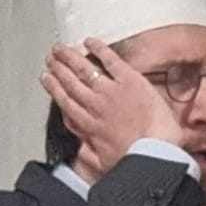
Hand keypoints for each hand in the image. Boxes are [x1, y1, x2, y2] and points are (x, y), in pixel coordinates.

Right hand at [40, 38, 184, 177]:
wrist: (158, 148)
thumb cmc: (138, 157)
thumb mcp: (105, 163)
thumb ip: (89, 153)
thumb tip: (79, 149)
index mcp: (89, 125)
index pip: (65, 101)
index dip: (53, 88)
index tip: (47, 79)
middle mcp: (96, 105)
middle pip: (70, 82)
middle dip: (58, 68)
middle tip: (50, 58)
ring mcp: (111, 90)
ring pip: (84, 69)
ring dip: (70, 56)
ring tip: (60, 48)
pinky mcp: (130, 80)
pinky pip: (110, 59)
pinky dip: (98, 49)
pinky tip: (89, 42)